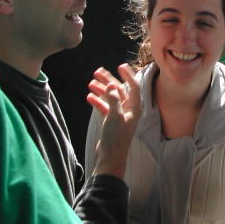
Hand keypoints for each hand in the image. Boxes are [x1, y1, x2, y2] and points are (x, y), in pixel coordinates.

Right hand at [87, 63, 141, 178]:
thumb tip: (111, 85)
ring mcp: (120, 116)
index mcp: (134, 108)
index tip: (120, 66)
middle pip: (120, 91)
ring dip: (101, 90)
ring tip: (91, 82)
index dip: (128, 75)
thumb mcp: (115, 116)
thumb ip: (113, 99)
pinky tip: (89, 96)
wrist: (110, 157)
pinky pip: (105, 107)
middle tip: (98, 71)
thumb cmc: (116, 138)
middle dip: (109, 80)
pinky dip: (98, 101)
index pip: (134, 87)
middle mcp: (129, 110)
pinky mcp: (112, 122)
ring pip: (111, 98)